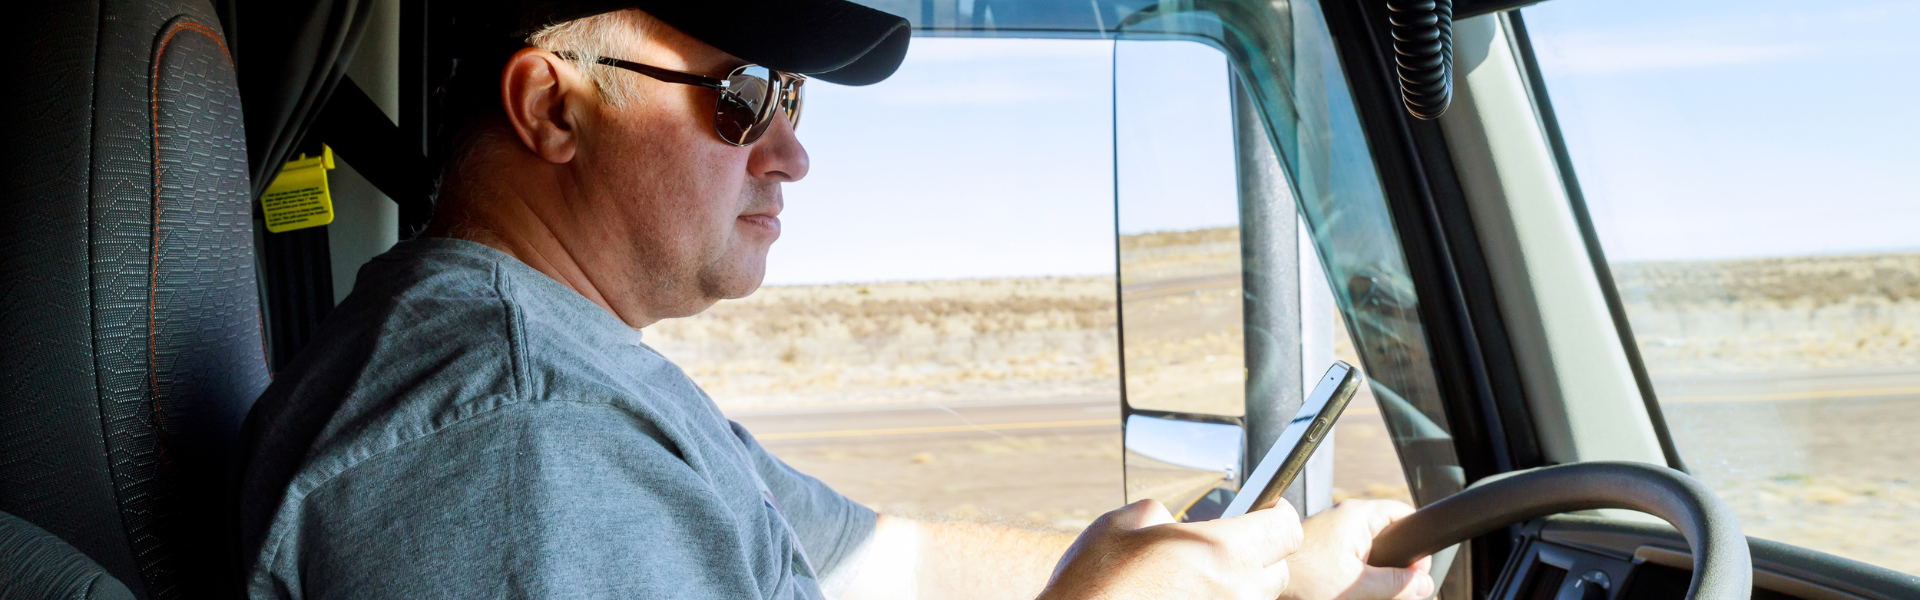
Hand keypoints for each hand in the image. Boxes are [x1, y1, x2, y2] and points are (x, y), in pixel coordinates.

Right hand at [1036, 498, 1303, 599]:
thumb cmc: (1095, 581)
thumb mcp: (1125, 522)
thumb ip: (1166, 514)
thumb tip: (1177, 524)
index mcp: (1222, 551)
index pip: (1287, 527)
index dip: (1277, 512)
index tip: (1267, 509)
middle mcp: (1237, 591)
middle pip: (1278, 570)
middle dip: (1257, 554)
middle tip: (1222, 548)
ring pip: (1253, 598)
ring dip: (1235, 585)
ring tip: (1194, 580)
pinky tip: (1181, 597)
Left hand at [1280, 500, 1434, 599]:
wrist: (1265, 576)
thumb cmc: (1302, 576)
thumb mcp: (1358, 586)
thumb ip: (1395, 585)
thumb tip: (1422, 585)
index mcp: (1357, 515)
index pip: (1403, 514)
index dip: (1416, 543)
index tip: (1417, 571)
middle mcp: (1345, 515)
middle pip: (1389, 532)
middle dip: (1397, 560)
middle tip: (1399, 586)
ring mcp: (1333, 528)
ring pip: (1371, 544)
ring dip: (1378, 567)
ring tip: (1375, 588)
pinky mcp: (1323, 543)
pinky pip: (1353, 551)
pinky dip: (1360, 568)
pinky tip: (1357, 586)